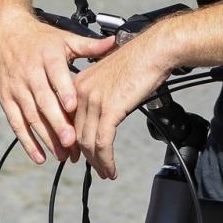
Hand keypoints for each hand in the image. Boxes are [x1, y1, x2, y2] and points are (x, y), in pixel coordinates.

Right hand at [0, 10, 116, 164]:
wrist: (4, 33)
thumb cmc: (40, 39)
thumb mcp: (64, 38)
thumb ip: (89, 46)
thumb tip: (116, 42)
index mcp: (48, 56)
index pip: (56, 74)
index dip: (64, 90)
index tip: (74, 106)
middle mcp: (30, 73)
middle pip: (43, 101)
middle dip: (57, 122)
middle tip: (72, 141)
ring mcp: (17, 88)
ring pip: (31, 116)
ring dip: (46, 137)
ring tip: (62, 154)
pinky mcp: (6, 99)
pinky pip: (16, 123)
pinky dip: (27, 142)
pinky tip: (40, 157)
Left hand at [72, 27, 180, 179]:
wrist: (153, 50)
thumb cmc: (138, 60)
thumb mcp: (110, 76)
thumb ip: (100, 94)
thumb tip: (103, 114)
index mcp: (78, 83)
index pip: (68, 119)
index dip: (72, 142)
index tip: (78, 155)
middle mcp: (81, 92)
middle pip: (76, 133)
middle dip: (85, 156)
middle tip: (94, 168)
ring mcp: (93, 100)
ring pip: (88, 141)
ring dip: (97, 162)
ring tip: (105, 172)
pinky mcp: (109, 109)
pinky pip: (102, 142)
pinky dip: (106, 160)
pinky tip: (111, 168)